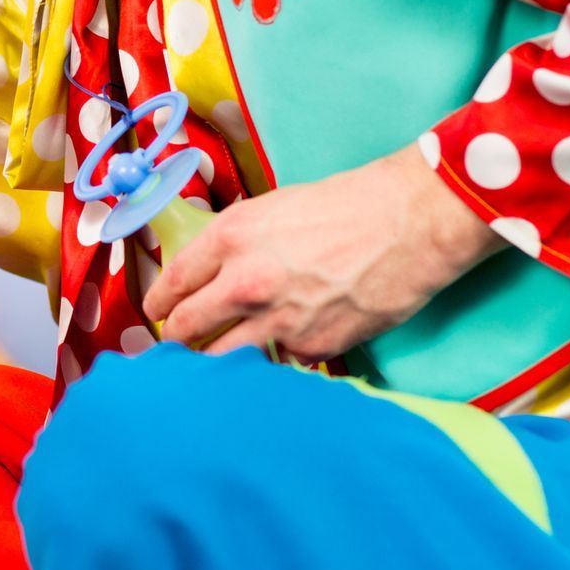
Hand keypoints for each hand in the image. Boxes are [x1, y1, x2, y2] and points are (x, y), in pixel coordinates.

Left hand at [142, 144, 504, 361]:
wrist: (412, 222)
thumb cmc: (349, 205)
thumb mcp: (273, 208)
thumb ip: (236, 243)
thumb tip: (213, 271)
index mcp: (230, 238)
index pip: (171, 284)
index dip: (159, 303)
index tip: (158, 312)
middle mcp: (245, 282)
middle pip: (186, 329)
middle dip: (178, 338)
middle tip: (180, 341)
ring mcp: (279, 320)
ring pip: (222, 359)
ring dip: (216, 361)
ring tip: (217, 359)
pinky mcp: (314, 348)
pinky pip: (279, 364)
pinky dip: (277, 361)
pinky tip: (281, 352)